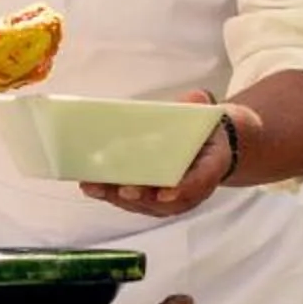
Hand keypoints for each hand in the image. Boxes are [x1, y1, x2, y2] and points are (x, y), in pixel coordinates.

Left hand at [79, 93, 247, 219]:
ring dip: (118, 197)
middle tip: (126, 190)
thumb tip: (195, 99)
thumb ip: (200, 107)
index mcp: (210, 167)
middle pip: (165, 201)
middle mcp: (191, 190)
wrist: (209, 147)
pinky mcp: (150, 198)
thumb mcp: (207, 114)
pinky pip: (130, 201)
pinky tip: (91, 186)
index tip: (168, 193)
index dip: (185, 188)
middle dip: (142, 196)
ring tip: (96, 187)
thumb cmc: (204, 132)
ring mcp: (169, 199)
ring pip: (144, 204)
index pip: (200, 181)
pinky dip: (111, 194)